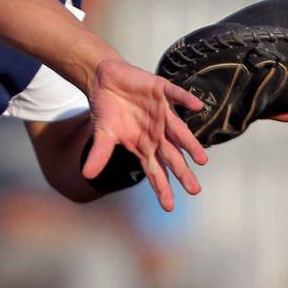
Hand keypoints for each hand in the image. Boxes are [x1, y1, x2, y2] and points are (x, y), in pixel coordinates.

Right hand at [82, 57, 208, 211]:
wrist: (105, 81)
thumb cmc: (107, 110)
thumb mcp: (103, 134)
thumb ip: (100, 154)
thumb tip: (87, 174)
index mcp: (144, 145)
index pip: (155, 170)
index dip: (162, 187)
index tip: (169, 206)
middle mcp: (157, 132)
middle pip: (172, 155)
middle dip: (182, 172)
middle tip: (193, 189)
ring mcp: (162, 113)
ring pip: (180, 131)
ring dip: (190, 144)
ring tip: (201, 159)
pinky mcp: (161, 92)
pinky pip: (176, 96)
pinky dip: (186, 100)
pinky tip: (197, 106)